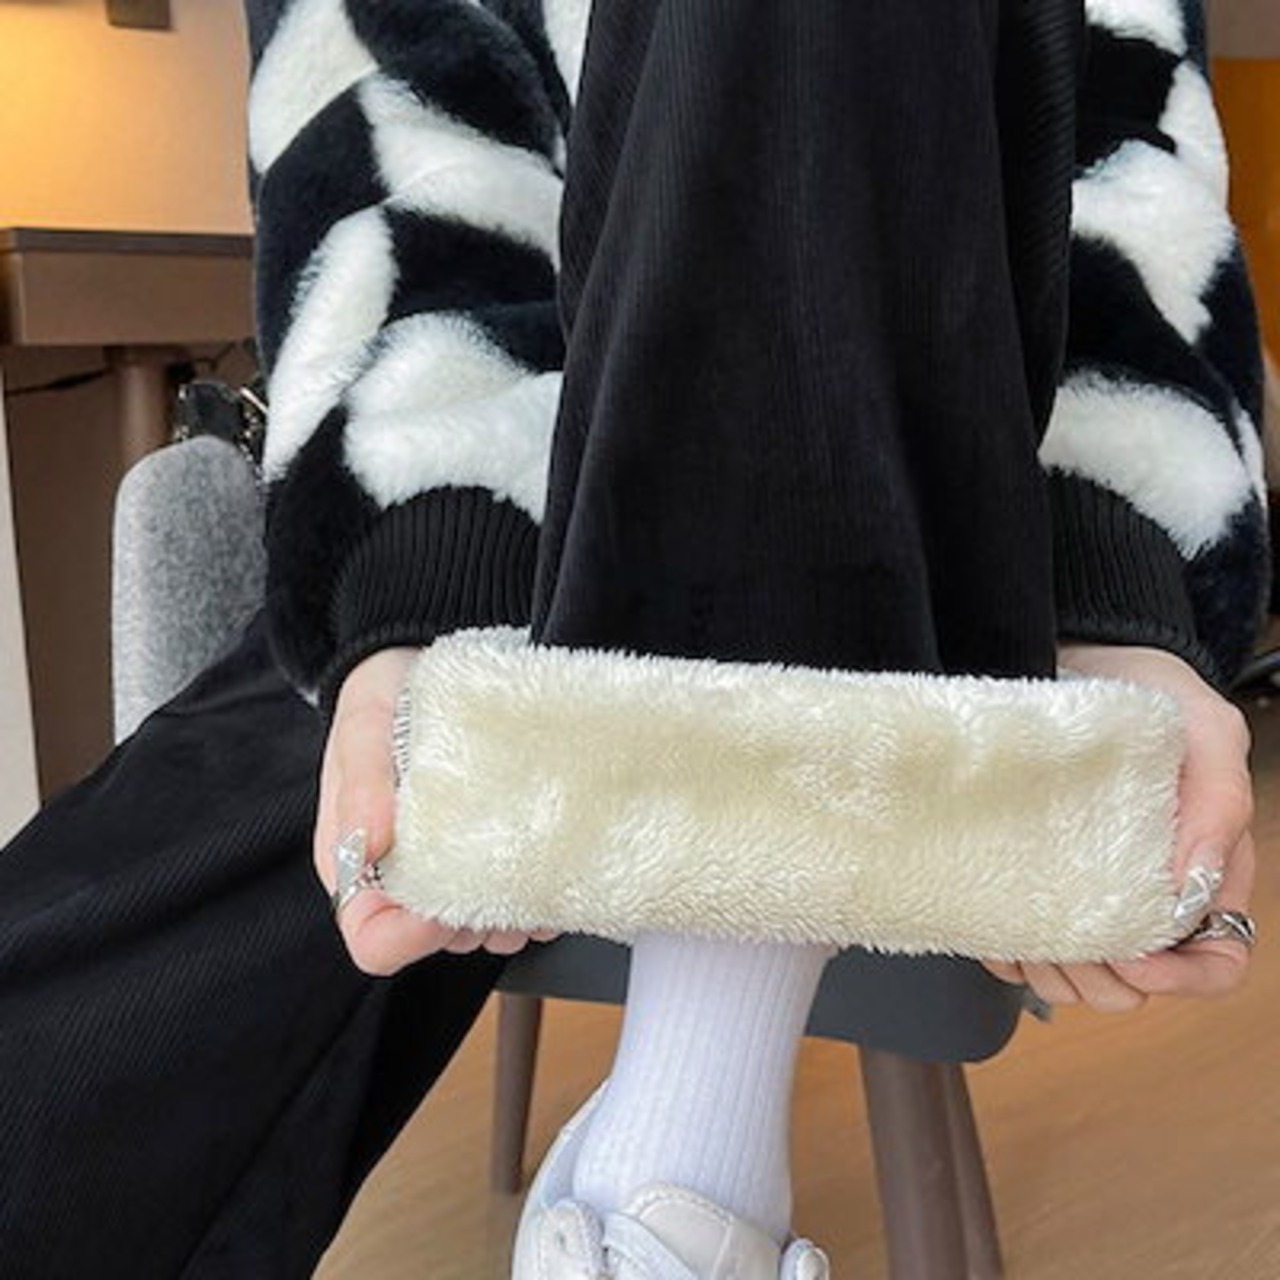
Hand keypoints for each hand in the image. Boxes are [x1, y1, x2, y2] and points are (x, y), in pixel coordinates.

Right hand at [313, 645, 557, 975]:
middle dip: (480, 921)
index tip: (453, 905)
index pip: (374, 938)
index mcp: (354, 866)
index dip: (414, 937)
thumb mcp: (363, 729)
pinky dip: (537, 894)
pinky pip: (513, 898)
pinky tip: (553, 869)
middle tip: (515, 881)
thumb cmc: (380, 702)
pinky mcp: (483, 856)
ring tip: (540, 872)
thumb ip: (364, 783)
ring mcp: (444, 872)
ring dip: (515, 910)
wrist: (413, 669)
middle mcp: (398, 880)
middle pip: (439, 939)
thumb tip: (372, 839)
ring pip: (481, 925)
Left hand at [981, 642, 1255, 1011]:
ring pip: (1079, 980)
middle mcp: (1149, 894)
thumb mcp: (1203, 730)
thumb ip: (1218, 801)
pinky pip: (1022, 951)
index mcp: (1204, 871)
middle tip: (1063, 940)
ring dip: (1051, 972)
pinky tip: (997, 927)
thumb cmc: (1147, 695)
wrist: (1076, 660)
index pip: (1215, 962)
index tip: (1129, 956)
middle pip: (1137, 985)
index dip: (1177, 979)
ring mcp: (1090, 893)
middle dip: (1100, 978)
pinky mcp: (1036, 882)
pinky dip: (1007, 953)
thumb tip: (1196, 883)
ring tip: (1027, 934)